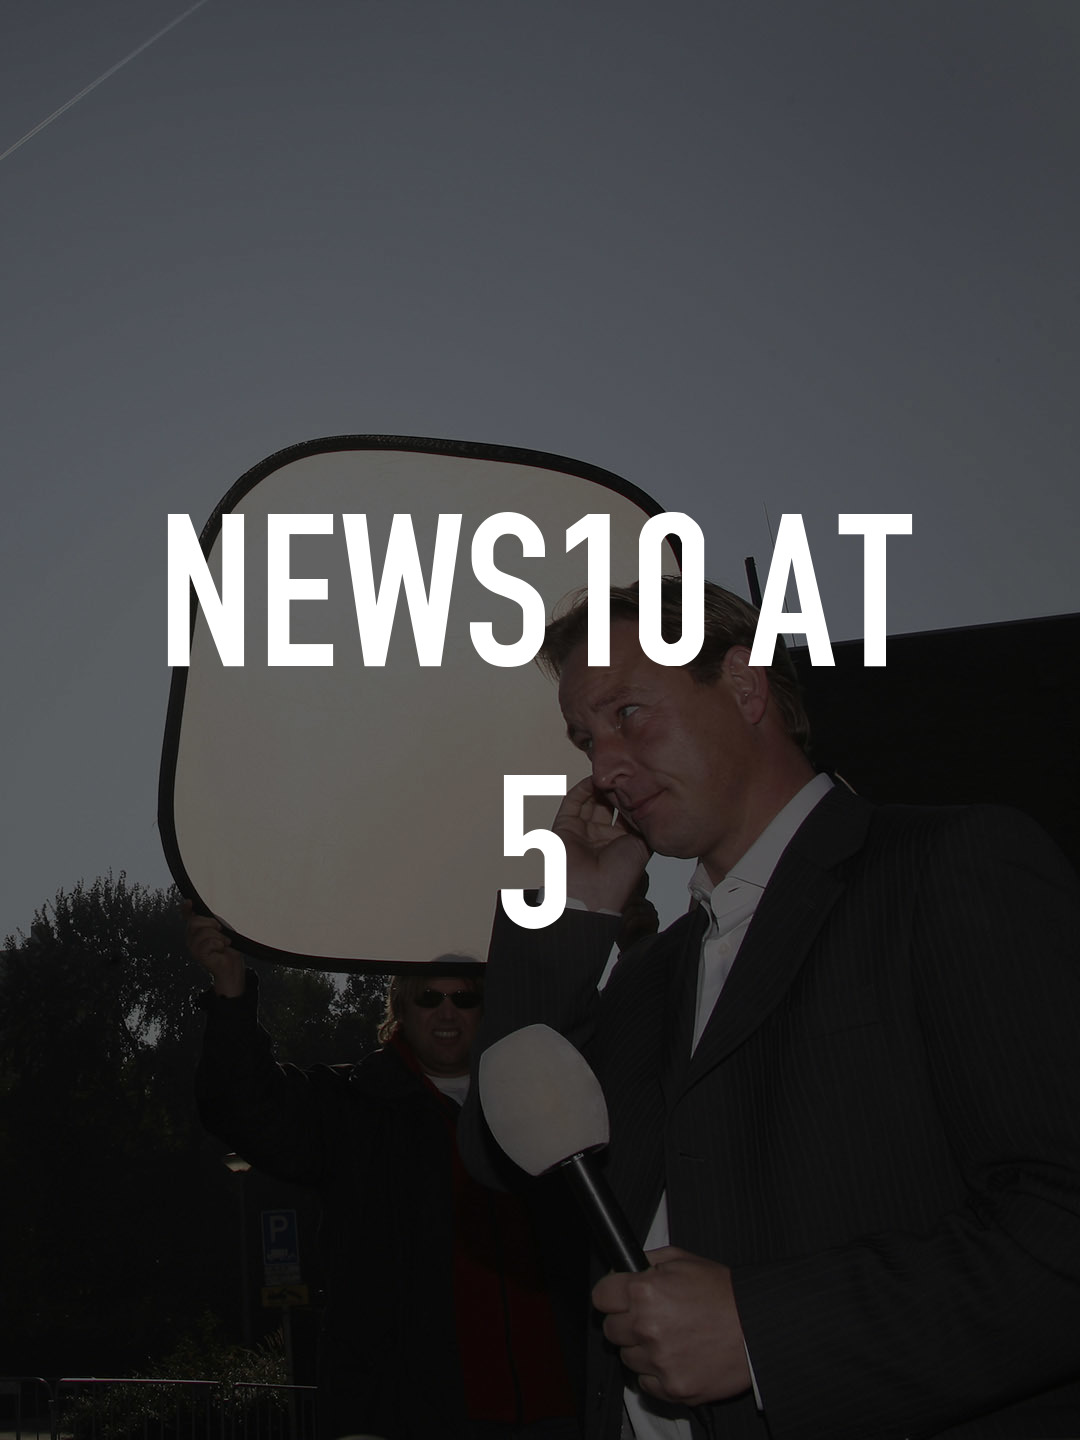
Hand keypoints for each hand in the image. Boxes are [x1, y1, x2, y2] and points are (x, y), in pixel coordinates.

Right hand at [184, 900, 245, 996]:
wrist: (232, 964)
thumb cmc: (227, 946)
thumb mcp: (220, 928)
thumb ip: (210, 919)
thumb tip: (203, 910)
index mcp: (196, 929)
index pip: (187, 916)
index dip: (186, 908)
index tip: (189, 902)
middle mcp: (192, 937)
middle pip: (195, 921)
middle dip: (211, 923)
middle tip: (220, 930)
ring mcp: (193, 947)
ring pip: (203, 932)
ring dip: (218, 937)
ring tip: (223, 943)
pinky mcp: (199, 955)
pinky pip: (208, 943)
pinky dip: (219, 944)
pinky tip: (221, 949)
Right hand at [553, 776, 650, 912]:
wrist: (593, 891)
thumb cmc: (618, 876)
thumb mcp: (642, 847)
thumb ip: (644, 826)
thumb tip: (648, 807)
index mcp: (619, 843)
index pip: (625, 814)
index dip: (632, 799)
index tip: (640, 783)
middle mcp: (601, 836)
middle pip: (607, 805)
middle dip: (616, 790)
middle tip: (625, 774)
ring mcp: (582, 830)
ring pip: (590, 800)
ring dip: (600, 786)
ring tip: (611, 773)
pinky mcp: (565, 825)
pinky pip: (573, 802)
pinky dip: (583, 788)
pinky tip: (594, 778)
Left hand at [592, 1246, 750, 1406]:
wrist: (757, 1328)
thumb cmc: (723, 1293)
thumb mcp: (683, 1260)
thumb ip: (647, 1261)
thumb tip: (623, 1269)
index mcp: (645, 1292)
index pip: (600, 1297)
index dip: (611, 1295)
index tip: (618, 1298)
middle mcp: (647, 1327)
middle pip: (610, 1329)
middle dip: (626, 1322)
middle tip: (650, 1318)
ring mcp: (659, 1361)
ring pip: (627, 1358)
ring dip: (641, 1349)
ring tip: (670, 1337)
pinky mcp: (672, 1388)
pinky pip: (645, 1383)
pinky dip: (656, 1373)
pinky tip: (676, 1357)